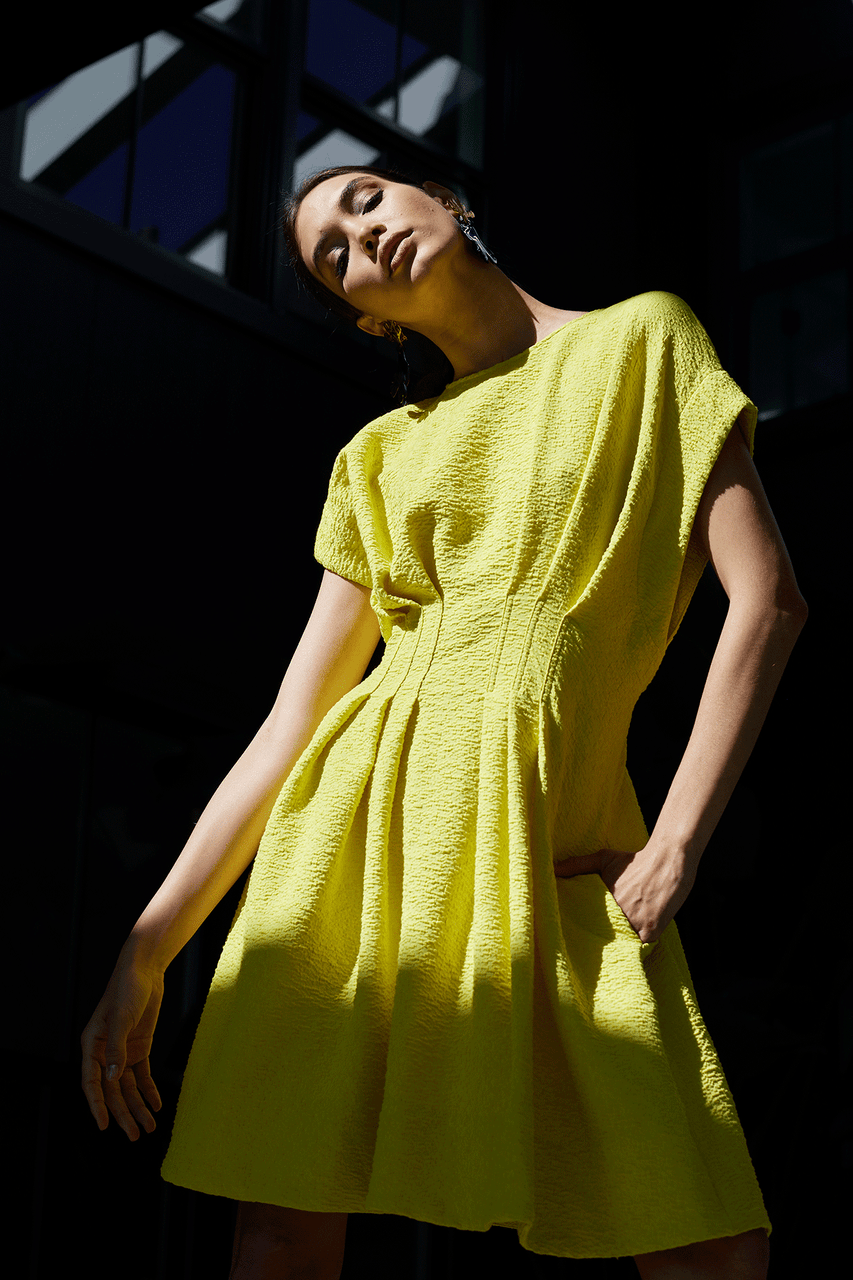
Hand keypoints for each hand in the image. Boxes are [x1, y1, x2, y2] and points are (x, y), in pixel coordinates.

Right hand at [81, 959, 164, 1140]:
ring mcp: (122, 1051)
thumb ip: (116, 1049)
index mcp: (91, 1045)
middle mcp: (104, 1052)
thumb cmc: (127, 989)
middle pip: (112, 1090)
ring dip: (138, 1107)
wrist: (145, 971)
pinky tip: (157, 1105)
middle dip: (123, 1113)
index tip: (104, 1126)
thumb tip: (112, 1079)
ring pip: (128, 1087)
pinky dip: (149, 1091)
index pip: (91, 1082)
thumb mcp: (121, 1019)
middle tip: (134, 1135)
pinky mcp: (139, 1048)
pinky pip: (142, 1076)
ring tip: (149, 1126)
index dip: (97, 1105)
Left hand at [553, 844, 696, 942]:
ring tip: (615, 945)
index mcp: (603, 902)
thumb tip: (552, 868)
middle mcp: (617, 916)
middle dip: (601, 938)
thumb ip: (577, 865)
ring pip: (622, 943)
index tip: (581, 933)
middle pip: (604, 936)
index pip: (587, 924)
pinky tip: (633, 943)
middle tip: (599, 941)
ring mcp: (634, 925)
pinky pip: (640, 948)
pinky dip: (637, 947)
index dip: (585, 929)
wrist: (667, 861)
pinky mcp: (650, 932)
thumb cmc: (634, 861)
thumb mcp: (603, 859)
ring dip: (620, 943)